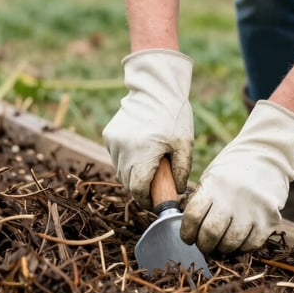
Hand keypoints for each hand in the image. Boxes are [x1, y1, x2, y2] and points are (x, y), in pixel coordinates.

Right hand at [102, 49, 193, 209]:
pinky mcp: (108, 135)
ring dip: (132, 175)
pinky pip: (116, 157)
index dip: (147, 200)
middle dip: (140, 189)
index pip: (138, 190)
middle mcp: (123, 150)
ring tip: (148, 167)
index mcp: (143, 154)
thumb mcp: (185, 144)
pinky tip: (139, 152)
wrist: (155, 89)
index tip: (156, 202)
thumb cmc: (173, 116)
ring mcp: (113, 142)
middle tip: (155, 187)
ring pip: (120, 171)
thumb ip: (182, 171)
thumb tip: (176, 192)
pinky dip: (126, 160)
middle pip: (127, 183)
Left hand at [180, 100, 293, 252]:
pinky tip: (240, 239)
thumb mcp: (212, 176)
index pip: (192, 217)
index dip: (187, 233)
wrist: (267, 155)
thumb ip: (201, 199)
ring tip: (222, 243)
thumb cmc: (233, 169)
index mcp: (213, 185)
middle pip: (210, 234)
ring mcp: (252, 209)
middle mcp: (231, 198)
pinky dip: (243, 247)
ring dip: (223, 248)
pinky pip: (252, 244)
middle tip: (205, 244)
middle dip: (204, 245)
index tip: (188, 238)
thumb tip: (190, 227)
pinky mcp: (269, 218)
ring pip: (231, 243)